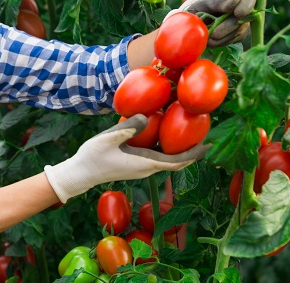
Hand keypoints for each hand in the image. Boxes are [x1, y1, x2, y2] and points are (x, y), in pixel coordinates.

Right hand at [44, 115, 207, 202]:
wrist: (81, 173)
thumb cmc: (92, 157)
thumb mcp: (107, 138)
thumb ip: (127, 128)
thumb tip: (145, 116)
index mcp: (144, 163)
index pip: (176, 161)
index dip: (194, 154)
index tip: (208, 145)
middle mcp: (147, 168)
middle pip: (176, 162)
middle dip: (192, 151)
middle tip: (206, 136)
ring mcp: (141, 168)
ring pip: (168, 160)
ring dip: (180, 150)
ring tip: (190, 133)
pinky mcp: (136, 165)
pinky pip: (158, 157)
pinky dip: (168, 148)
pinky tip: (165, 135)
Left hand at [164, 0, 256, 46]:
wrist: (188, 25)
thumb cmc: (194, 8)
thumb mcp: (201, 3)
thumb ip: (216, 1)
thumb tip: (235, 1)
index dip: (247, 3)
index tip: (238, 14)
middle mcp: (242, 2)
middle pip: (246, 14)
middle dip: (229, 26)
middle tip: (214, 34)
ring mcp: (242, 17)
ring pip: (241, 28)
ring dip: (224, 36)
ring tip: (207, 37)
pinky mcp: (239, 31)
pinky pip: (236, 38)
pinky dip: (223, 41)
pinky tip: (211, 41)